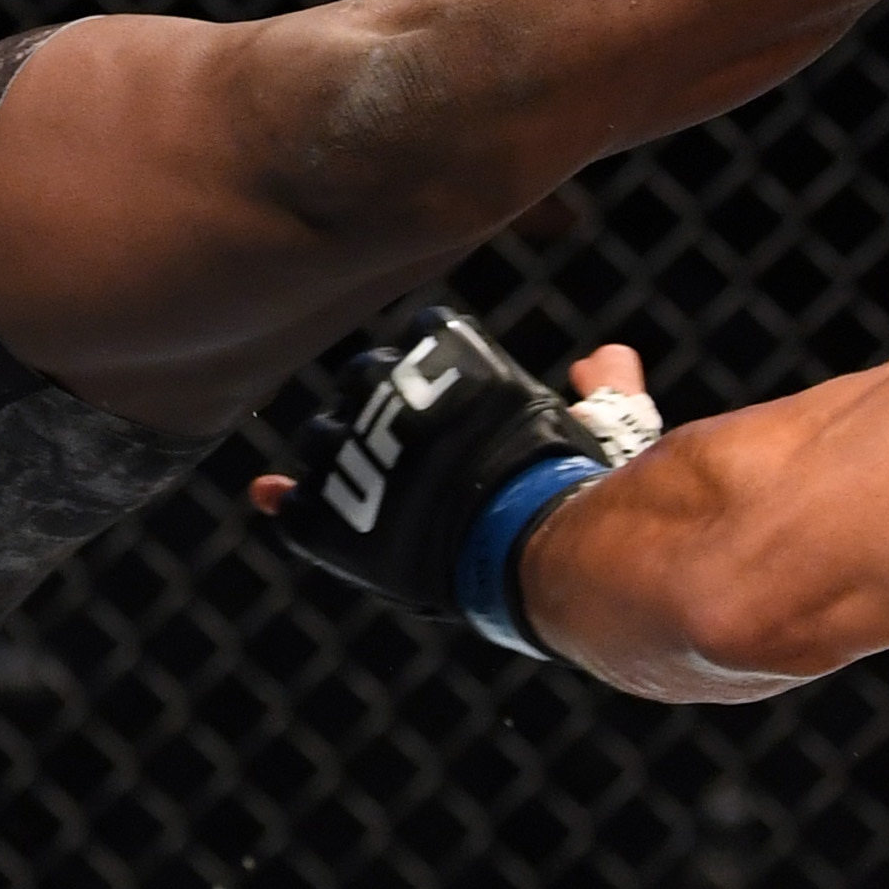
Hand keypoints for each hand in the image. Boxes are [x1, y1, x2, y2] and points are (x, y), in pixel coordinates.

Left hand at [250, 344, 659, 513]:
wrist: (530, 550)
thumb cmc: (567, 489)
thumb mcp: (594, 428)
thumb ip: (601, 389)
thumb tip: (608, 359)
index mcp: (444, 356)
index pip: (419, 338)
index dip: (427, 371)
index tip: (440, 398)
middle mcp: (385, 388)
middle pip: (361, 379)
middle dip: (376, 405)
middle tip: (402, 444)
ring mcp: (350, 450)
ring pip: (322, 436)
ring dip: (339, 451)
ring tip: (364, 481)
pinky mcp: (327, 514)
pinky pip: (293, 504)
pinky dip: (288, 504)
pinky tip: (279, 501)